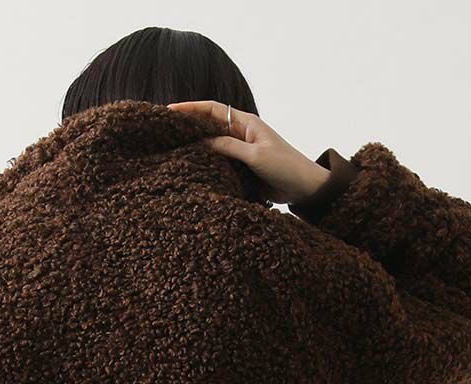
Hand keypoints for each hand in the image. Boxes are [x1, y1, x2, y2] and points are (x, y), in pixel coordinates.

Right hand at [168, 101, 328, 206]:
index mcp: (246, 123)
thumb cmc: (286, 166)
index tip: (171, 110)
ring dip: (197, 149)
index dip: (192, 109)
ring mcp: (241, 153)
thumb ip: (229, 147)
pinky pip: (221, 165)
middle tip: (166, 132)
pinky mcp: (242, 170)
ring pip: (214, 148)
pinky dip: (208, 167)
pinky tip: (193, 172)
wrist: (304, 188)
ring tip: (173, 152)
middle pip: (210, 127)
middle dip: (190, 127)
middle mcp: (241, 135)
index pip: (214, 110)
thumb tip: (202, 141)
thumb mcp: (255, 155)